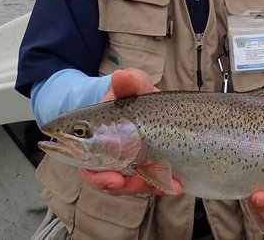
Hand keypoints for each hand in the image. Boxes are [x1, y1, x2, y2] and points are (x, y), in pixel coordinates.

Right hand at [78, 69, 182, 195]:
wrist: (149, 101)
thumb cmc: (134, 94)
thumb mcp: (133, 85)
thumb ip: (129, 82)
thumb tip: (120, 76)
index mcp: (97, 139)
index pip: (87, 165)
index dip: (97, 176)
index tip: (112, 178)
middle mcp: (109, 156)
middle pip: (109, 181)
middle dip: (124, 187)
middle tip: (137, 183)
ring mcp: (128, 164)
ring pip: (132, 186)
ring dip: (146, 187)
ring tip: (166, 184)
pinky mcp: (148, 169)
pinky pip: (152, 184)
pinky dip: (163, 186)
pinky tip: (176, 186)